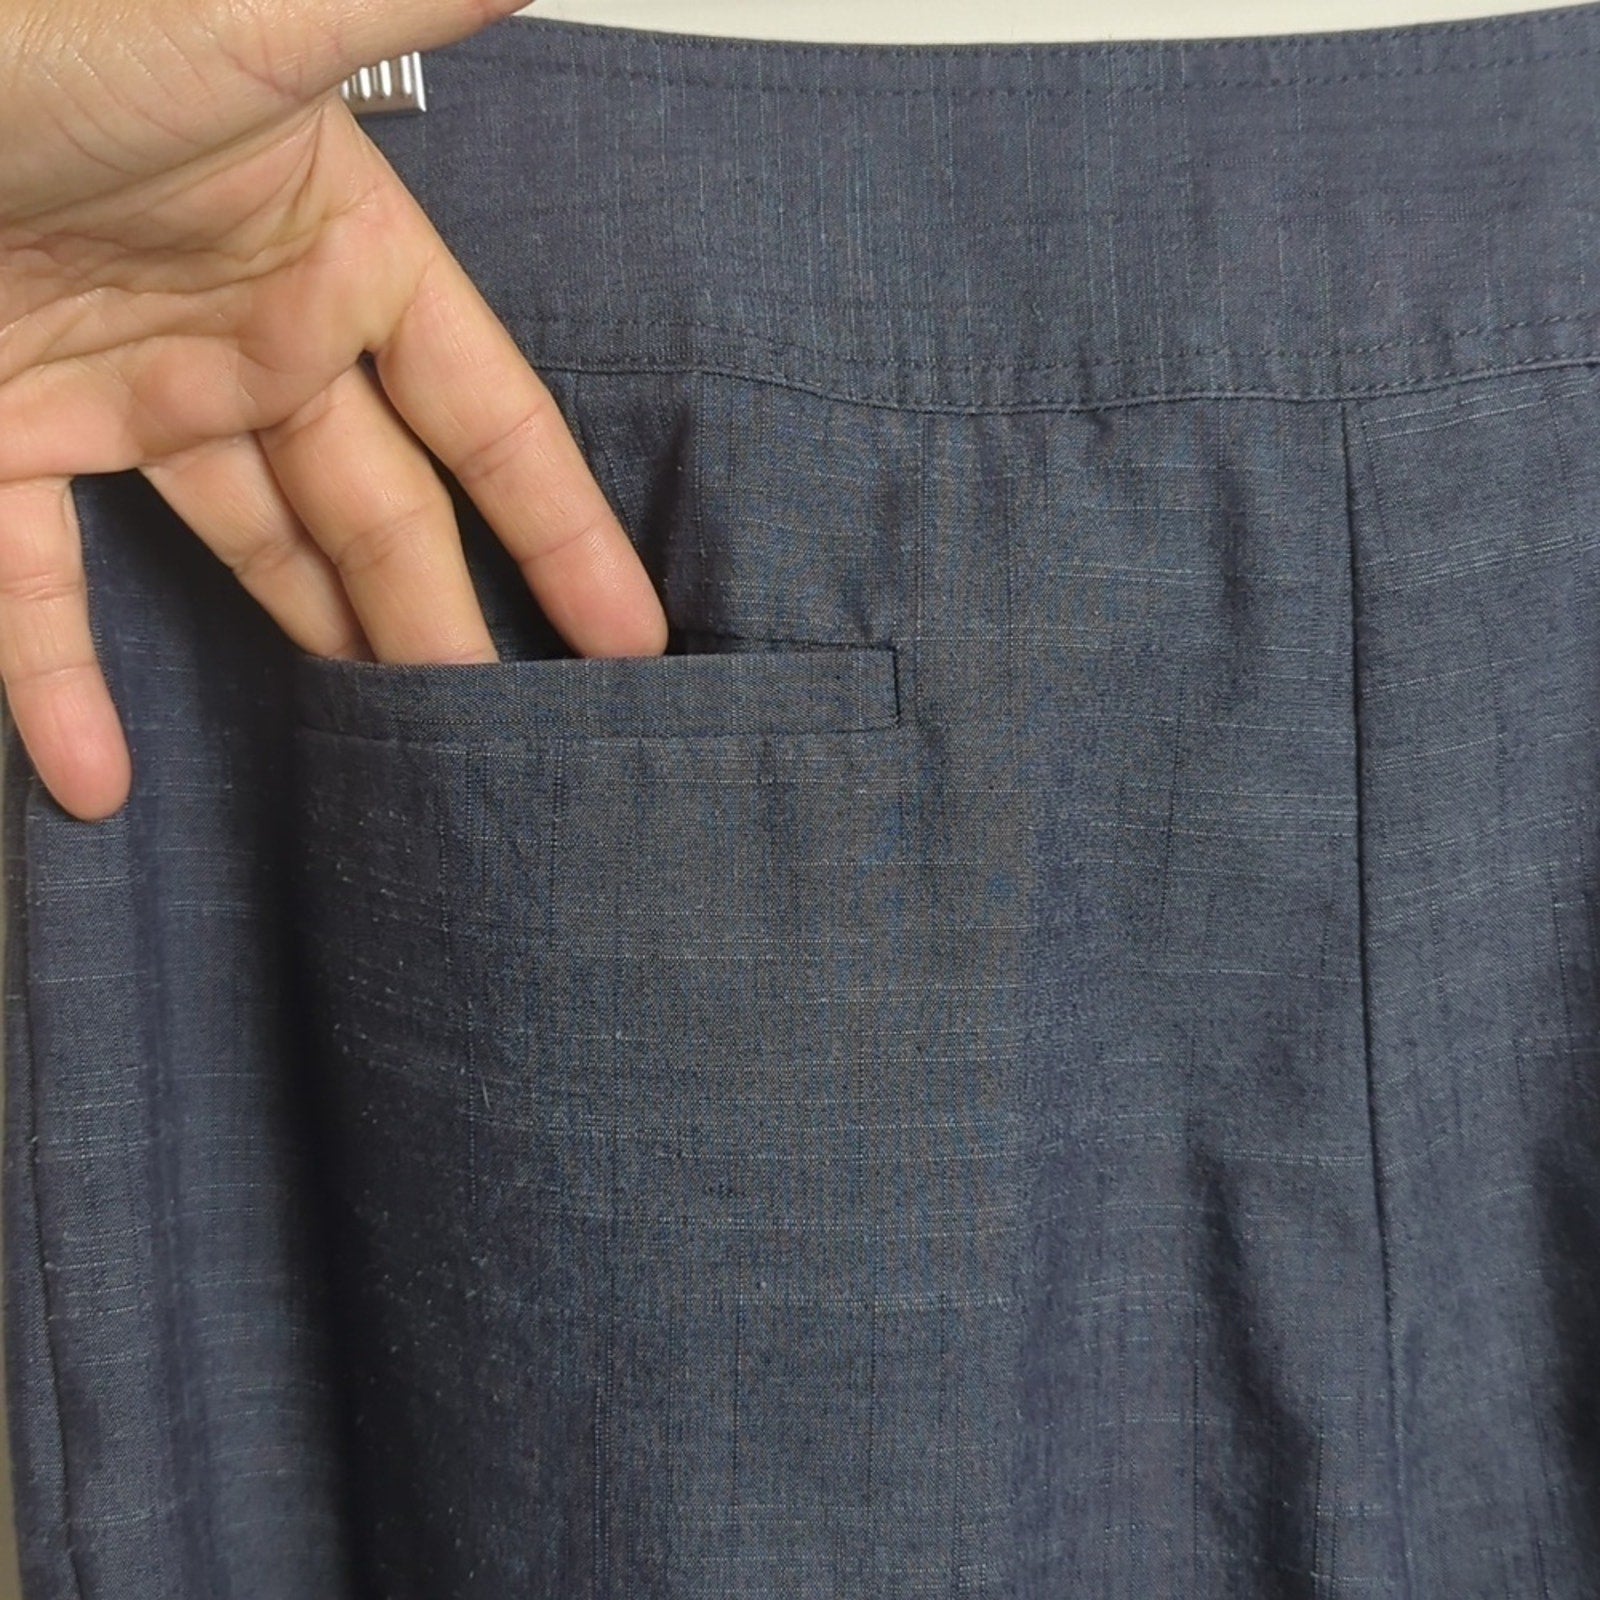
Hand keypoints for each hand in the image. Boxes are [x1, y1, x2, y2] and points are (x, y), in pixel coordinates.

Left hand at [0, 0, 668, 822]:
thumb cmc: (25, 34)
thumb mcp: (239, 29)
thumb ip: (395, 10)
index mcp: (328, 253)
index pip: (484, 413)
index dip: (562, 527)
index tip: (629, 636)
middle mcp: (240, 333)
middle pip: (379, 514)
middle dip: (443, 626)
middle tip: (503, 744)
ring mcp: (118, 392)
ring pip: (246, 557)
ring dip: (308, 658)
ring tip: (372, 774)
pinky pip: (36, 590)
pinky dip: (58, 685)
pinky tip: (99, 780)